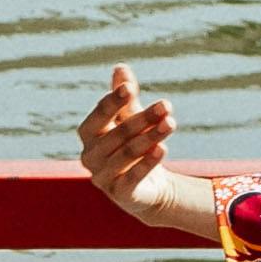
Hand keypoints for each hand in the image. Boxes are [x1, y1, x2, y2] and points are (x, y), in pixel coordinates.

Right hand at [81, 65, 232, 240]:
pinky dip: (148, 162)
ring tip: (171, 123)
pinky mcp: (120, 194)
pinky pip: (133, 177)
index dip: (112, 102)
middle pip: (117, 134)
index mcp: (89, 136)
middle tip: (166, 105)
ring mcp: (102, 177)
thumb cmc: (134, 146)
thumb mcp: (131, 118)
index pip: (98, 116)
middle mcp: (91, 157)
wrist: (146, 187)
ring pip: (127, 154)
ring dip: (151, 136)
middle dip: (142, 118)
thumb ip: (124, 96)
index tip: (130, 88)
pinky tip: (163, 149)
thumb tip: (120, 67)